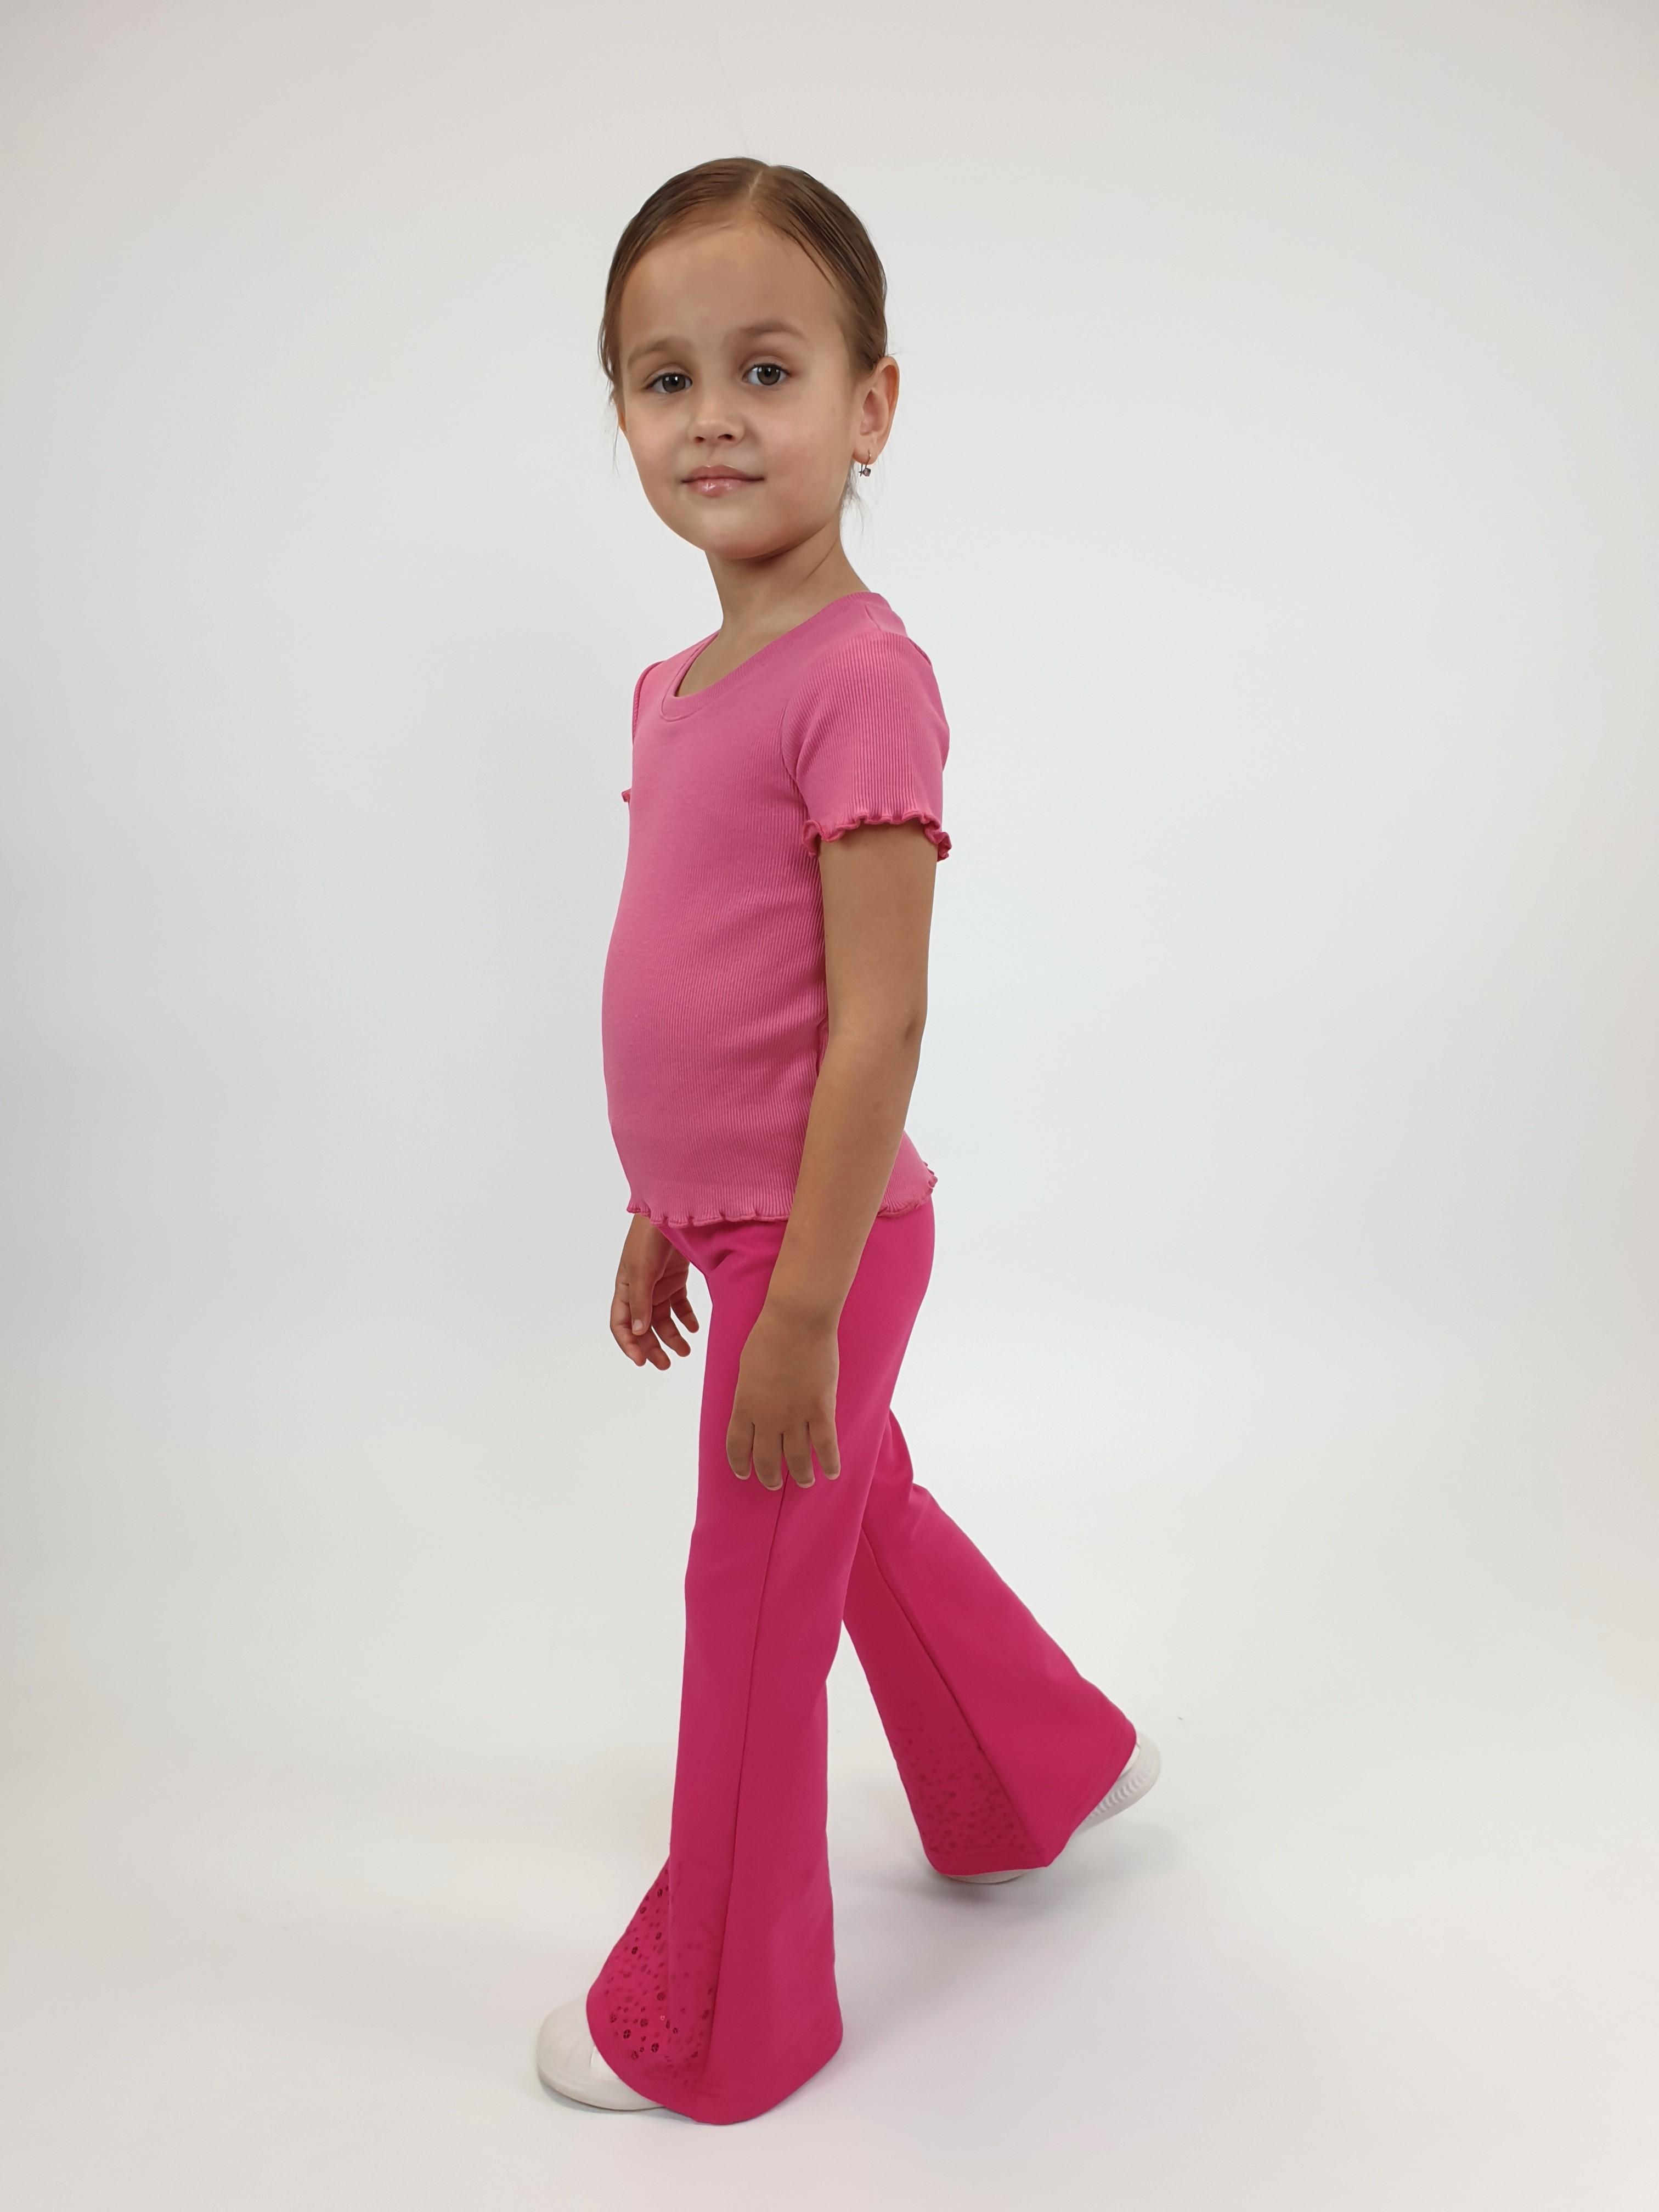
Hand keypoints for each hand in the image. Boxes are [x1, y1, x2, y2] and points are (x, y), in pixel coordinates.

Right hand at [611, 1216, 698, 1369]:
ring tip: (686, 1350)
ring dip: (672, 1336)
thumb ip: (640, 1302)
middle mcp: (640, 1290)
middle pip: (643, 1327)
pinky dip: (686, 1318)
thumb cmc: (650, 1237)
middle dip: (653, 1346)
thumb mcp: (642, 1270)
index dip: (629, 1344)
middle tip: (666, 1364)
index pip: (621, 1324)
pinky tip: (694, 1328)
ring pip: (663, 1319)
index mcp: (624, 1288)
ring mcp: (659, 1284)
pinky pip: (680, 1305)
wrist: (672, 1209)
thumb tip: (637, 1332)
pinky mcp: (676, 1278)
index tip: (642, 1361)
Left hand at [726, 1302, 840, 1490]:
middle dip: (769, 1475)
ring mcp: (795, 1416)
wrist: (796, 1321)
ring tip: (804, 1482)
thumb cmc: (768, 1335)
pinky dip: (829, 1462)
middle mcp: (767, 1417)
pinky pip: (825, 1445)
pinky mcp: (821, 1409)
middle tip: (773, 1483)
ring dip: (800, 1474)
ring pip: (796, 1458)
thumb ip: (749, 1393)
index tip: (744, 1473)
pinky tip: (832, 1473)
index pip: (737, 1446)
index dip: (740, 1464)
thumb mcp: (746, 1367)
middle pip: (766, 1458)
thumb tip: (754, 1406)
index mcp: (744, 1405)